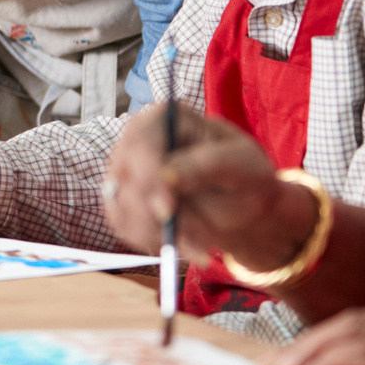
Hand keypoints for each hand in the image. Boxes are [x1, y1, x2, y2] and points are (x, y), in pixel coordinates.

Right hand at [102, 103, 314, 269]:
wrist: (239, 203)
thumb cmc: (244, 174)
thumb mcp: (241, 164)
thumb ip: (207, 164)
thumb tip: (167, 175)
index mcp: (166, 119)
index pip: (140, 141)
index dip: (147, 175)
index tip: (167, 211)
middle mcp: (137, 141)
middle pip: (123, 177)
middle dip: (152, 216)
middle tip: (190, 244)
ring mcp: (125, 171)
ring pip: (120, 206)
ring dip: (158, 234)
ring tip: (199, 245)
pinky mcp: (122, 199)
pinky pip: (123, 225)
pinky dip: (151, 242)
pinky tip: (183, 244)